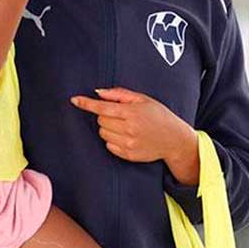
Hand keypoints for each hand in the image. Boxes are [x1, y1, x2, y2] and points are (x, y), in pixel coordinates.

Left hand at [71, 87, 198, 183]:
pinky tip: (126, 136)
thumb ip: (119, 94)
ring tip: (124, 126)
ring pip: (103, 133)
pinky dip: (113, 139)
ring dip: (108, 127)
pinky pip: (108, 145)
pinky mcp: (128, 155)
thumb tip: (98, 92)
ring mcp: (128, 144)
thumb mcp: (143, 99)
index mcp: (132, 113)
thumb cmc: (158, 115)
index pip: (103, 107)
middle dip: (105, 115)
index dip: (87, 103)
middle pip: (101, 120)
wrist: (174, 139)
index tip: (74, 100)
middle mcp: (129, 129)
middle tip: (120, 115)